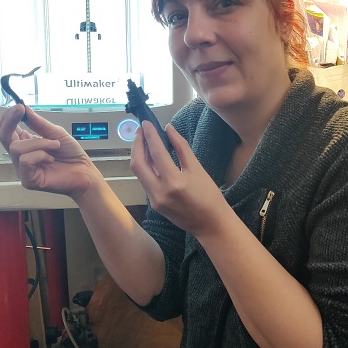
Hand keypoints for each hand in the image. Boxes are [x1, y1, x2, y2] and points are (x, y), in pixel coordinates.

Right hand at [0, 105, 101, 200]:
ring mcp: (23, 169)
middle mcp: (21, 156)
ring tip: (55, 146)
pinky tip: (51, 159)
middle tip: (21, 110)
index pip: (7, 129)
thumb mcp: (56, 133)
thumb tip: (24, 108)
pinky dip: (40, 155)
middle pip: (3, 137)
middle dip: (10, 121)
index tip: (18, 106)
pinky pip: (25, 161)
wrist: (84, 171)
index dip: (8, 117)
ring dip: (40, 143)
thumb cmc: (71, 154)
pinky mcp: (28, 180)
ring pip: (17, 148)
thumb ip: (38, 123)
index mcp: (26, 143)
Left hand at [130, 121, 226, 235]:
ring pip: (139, 173)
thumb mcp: (197, 168)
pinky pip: (145, 181)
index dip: (150, 136)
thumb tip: (169, 129)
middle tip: (141, 130)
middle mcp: (160, 192)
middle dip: (137, 144)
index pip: (156, 153)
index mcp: (174, 182)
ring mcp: (154, 200)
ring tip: (144, 140)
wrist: (211, 224)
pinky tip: (150, 157)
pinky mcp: (154, 204)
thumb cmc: (209, 195)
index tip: (146, 123)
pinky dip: (145, 167)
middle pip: (138, 164)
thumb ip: (181, 147)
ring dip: (139, 155)